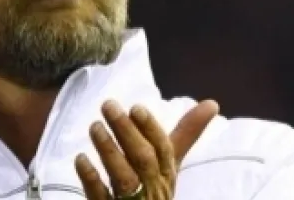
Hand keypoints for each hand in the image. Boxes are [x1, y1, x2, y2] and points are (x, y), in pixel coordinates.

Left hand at [75, 99, 218, 199]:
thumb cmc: (154, 191)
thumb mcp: (169, 166)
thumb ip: (186, 135)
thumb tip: (212, 103)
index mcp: (167, 176)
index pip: (164, 150)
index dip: (151, 129)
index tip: (136, 108)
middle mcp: (154, 190)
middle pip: (143, 160)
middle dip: (127, 132)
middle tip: (108, 105)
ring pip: (124, 178)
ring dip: (109, 151)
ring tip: (94, 127)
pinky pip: (100, 196)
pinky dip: (91, 178)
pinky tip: (81, 159)